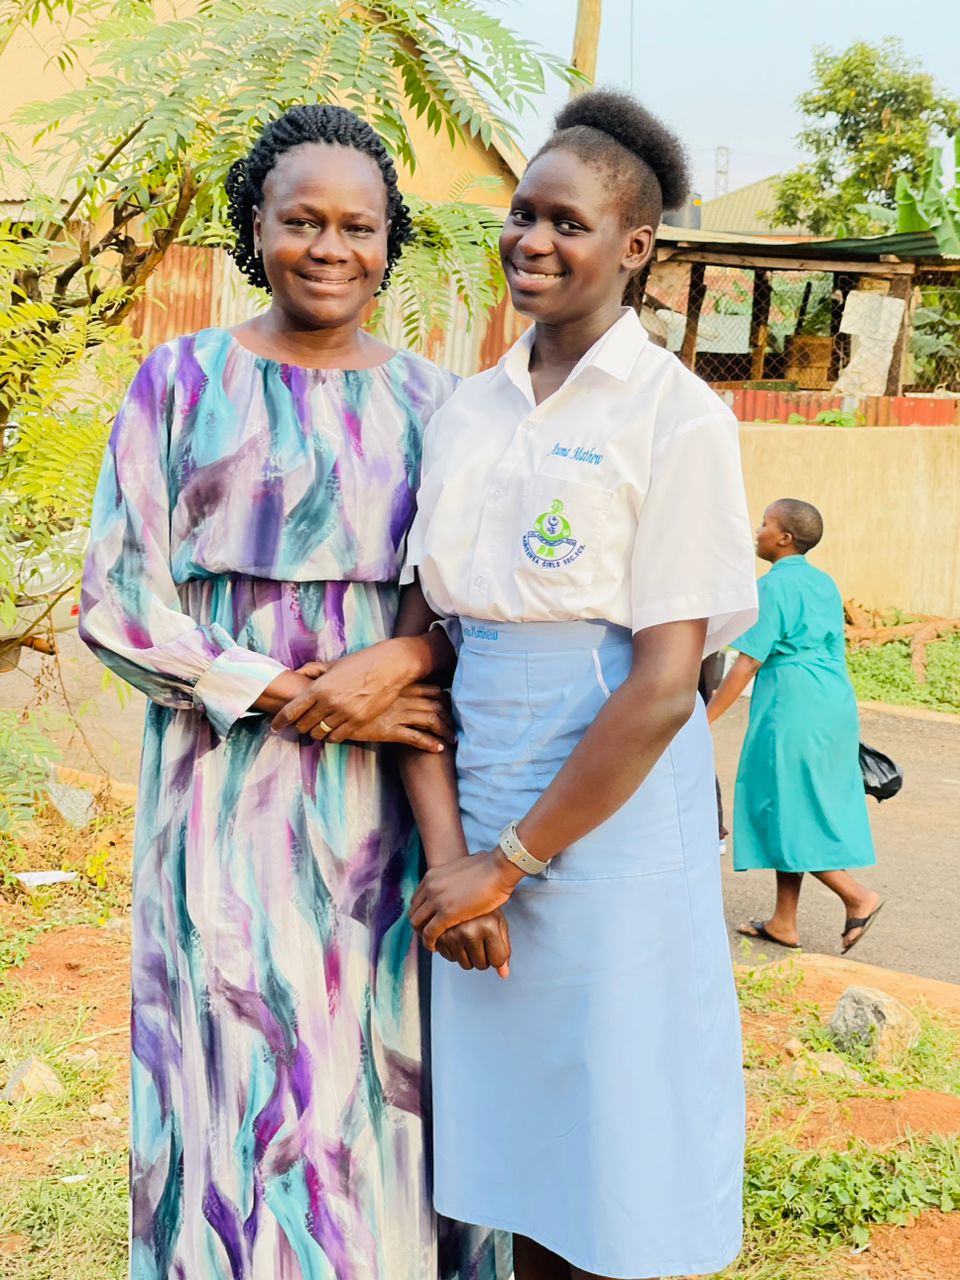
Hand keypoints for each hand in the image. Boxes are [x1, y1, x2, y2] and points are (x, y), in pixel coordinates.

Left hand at [272, 639, 419, 735]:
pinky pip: (338, 737)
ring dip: (316, 732)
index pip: (291, 710)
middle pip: (303, 725)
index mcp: (319, 687)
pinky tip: (332, 731)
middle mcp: (329, 702)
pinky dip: (332, 736)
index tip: (275, 726)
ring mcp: (344, 713)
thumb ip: (312, 670)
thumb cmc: (360, 663)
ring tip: (317, 728)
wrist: (389, 666)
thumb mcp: (333, 664)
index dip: (280, 721)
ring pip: (319, 733)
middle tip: (301, 725)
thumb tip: (295, 673)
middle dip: (300, 726)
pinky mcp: (358, 721)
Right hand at [309, 684, 455, 751]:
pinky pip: (416, 738)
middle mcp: (404, 699)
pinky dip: (430, 744)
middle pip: (438, 706)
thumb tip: (393, 683)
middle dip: (450, 718)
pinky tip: (438, 749)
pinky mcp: (390, 731)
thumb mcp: (373, 685)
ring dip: (446, 732)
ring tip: (452, 741)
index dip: (446, 699)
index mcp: (402, 687)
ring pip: (432, 721)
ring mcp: (398, 714)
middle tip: (456, 728)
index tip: (451, 706)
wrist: (333, 704)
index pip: (433, 690)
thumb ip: (386, 683)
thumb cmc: (351, 692)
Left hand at [409, 850, 523, 949]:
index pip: (417, 900)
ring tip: (433, 943)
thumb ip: (457, 876)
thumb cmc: (490, 867)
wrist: (498, 868)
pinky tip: (436, 947)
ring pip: (417, 924)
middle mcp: (430, 887)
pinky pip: (429, 933)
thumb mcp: (464, 868)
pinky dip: (430, 942)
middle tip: (430, 936)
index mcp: (433, 875)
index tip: (430, 922)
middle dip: (420, 926)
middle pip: (414, 912)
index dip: (422, 914)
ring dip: (423, 935)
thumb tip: (464, 876)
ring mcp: (436, 900)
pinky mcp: (446, 914)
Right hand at [435, 910, 511, 977]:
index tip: (496, 943)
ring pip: (465, 964)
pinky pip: (450, 957)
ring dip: (469, 957)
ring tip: (471, 938)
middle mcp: (469, 931)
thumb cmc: (486, 903)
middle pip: (481, 965)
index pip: (497, 960)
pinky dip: (455, 952)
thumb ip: (503, 949)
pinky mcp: (439, 934)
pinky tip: (458, 938)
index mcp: (488, 926)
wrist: (466, 886)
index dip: (498, 955)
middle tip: (483, 940)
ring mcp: (452, 932)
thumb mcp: (499, 923)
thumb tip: (504, 975)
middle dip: (483, 957)